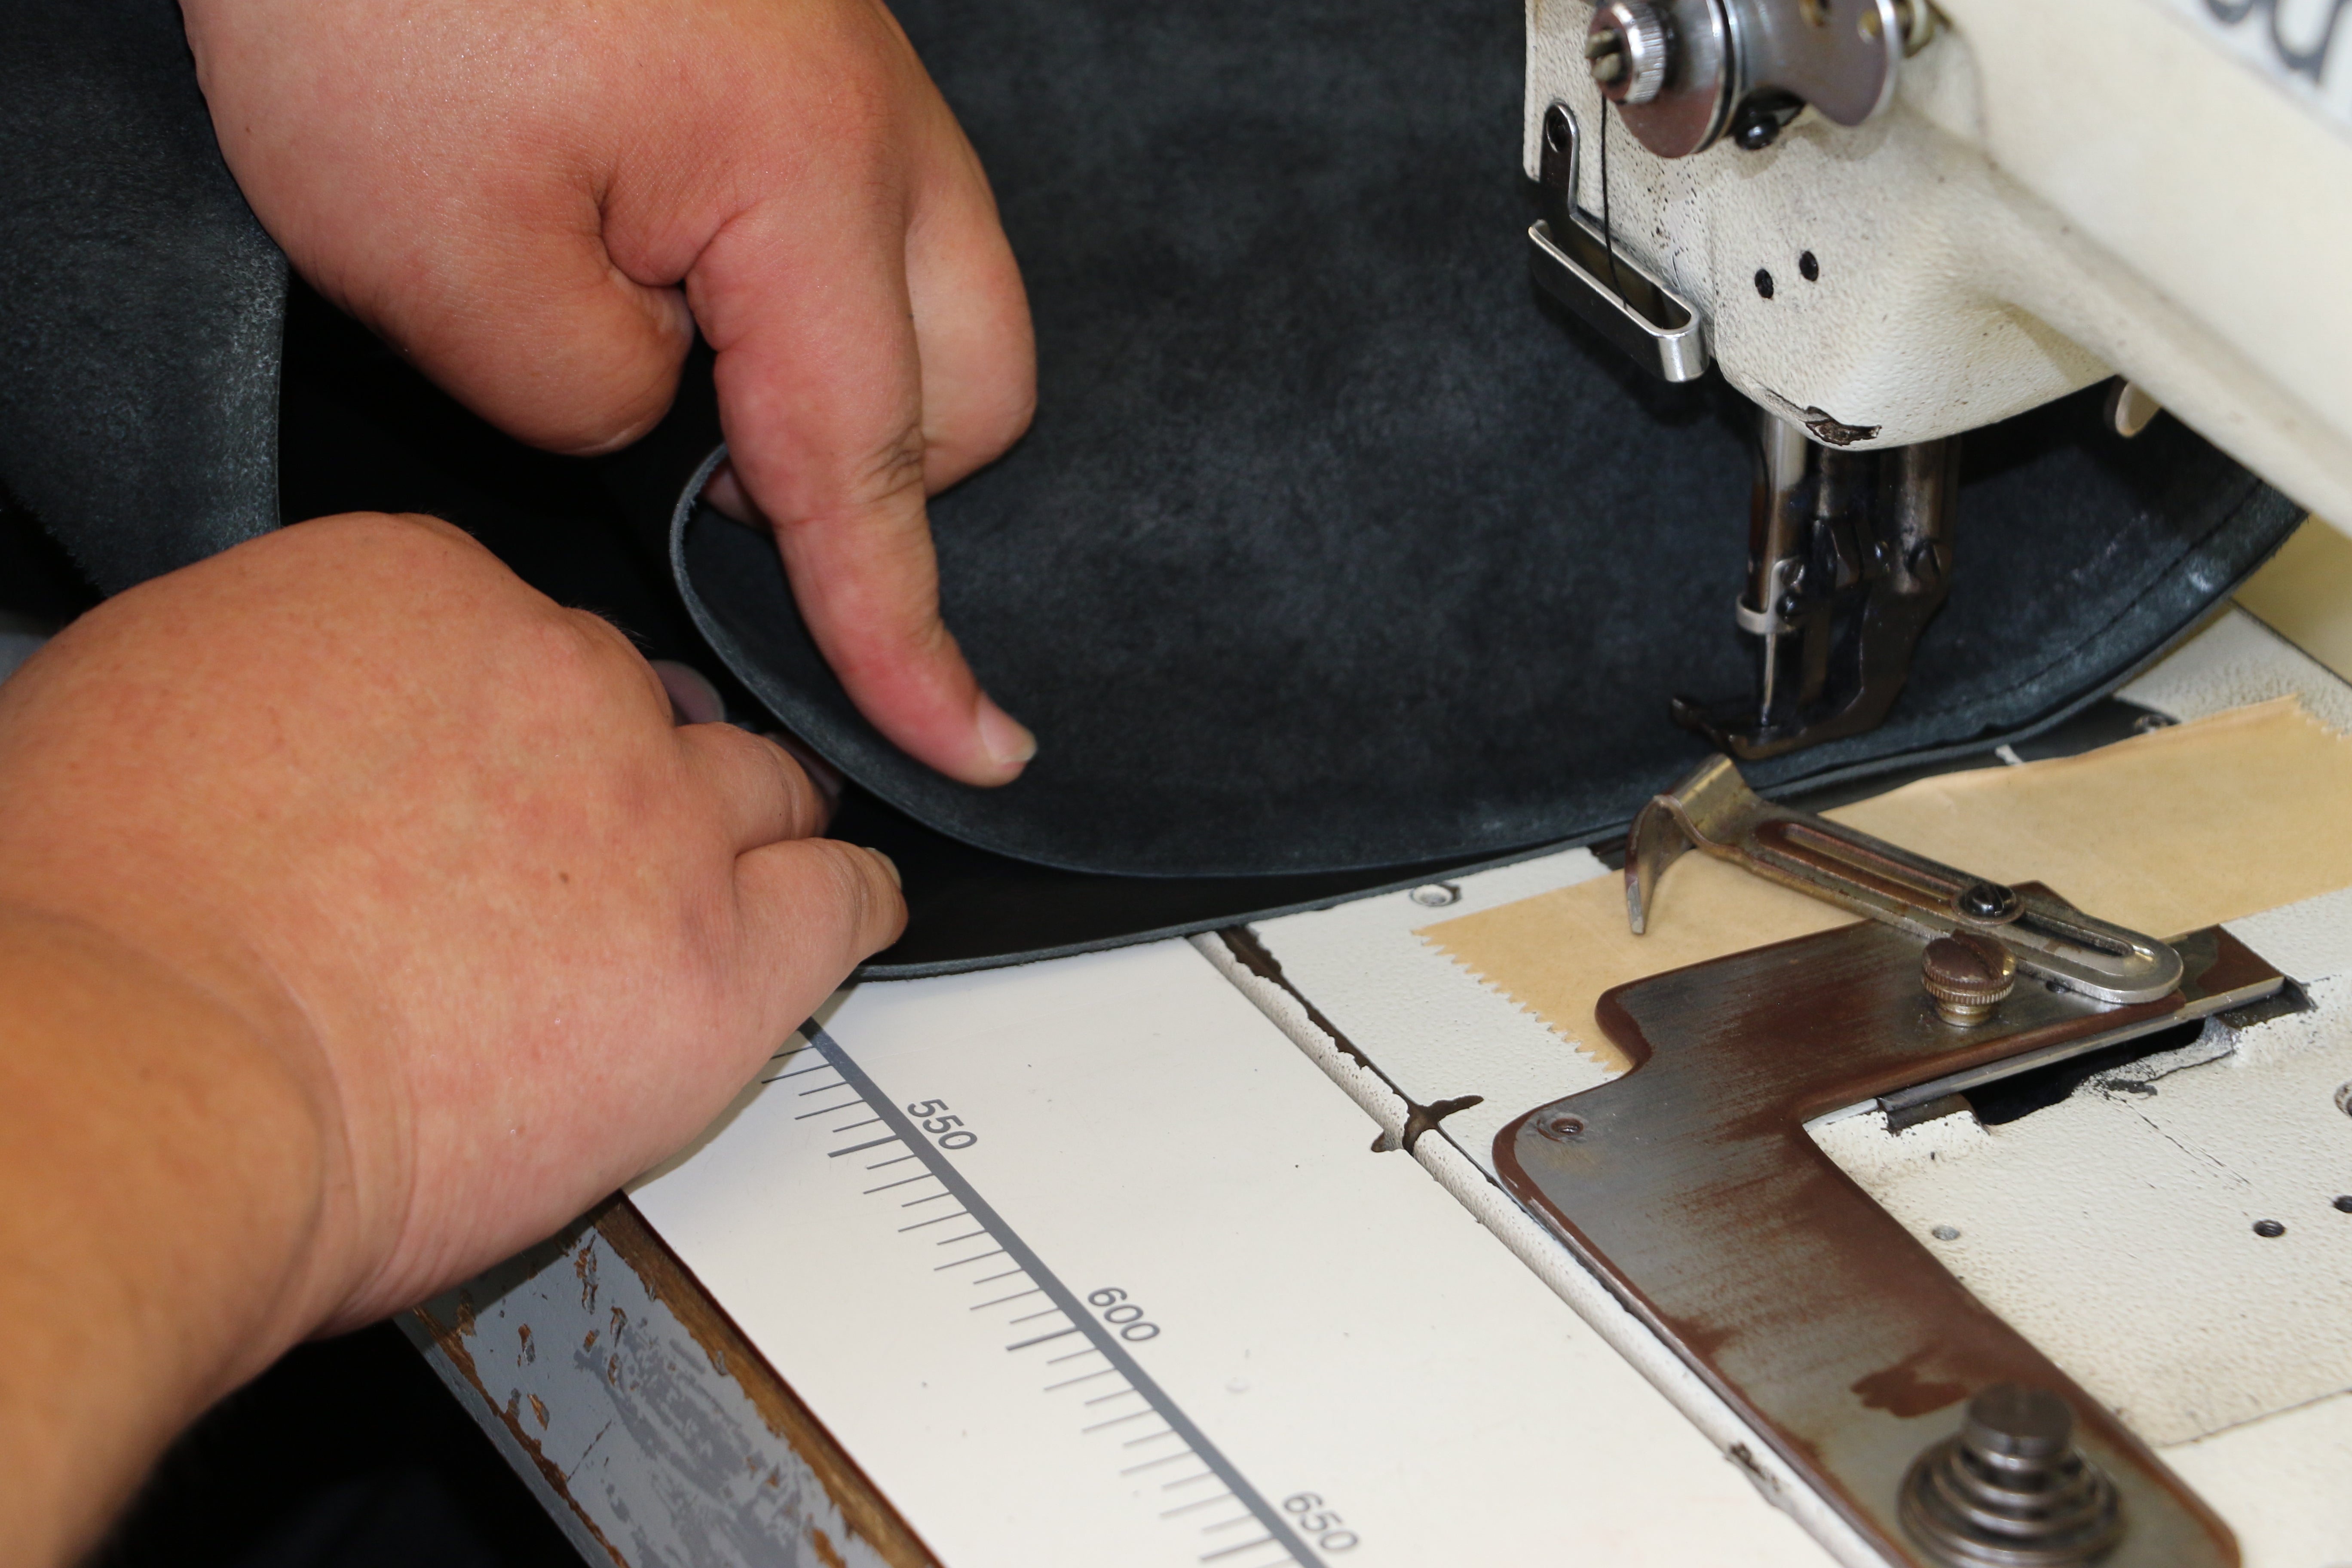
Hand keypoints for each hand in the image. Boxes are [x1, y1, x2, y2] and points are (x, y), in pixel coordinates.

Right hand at [0, 516, 901, 1560]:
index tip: (496, 770)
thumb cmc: (105, 926)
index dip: (516, 713)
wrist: (148, 1073)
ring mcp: (663, 817)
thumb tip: (317, 708)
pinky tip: (825, 927)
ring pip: (761, 789)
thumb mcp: (154, 699)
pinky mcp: (728, 957)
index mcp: (423, 588)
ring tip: (705, 893)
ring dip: (742, 836)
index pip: (525, 625)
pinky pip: (845, 902)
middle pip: (649, 705)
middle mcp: (567, 678)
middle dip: (626, 773)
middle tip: (585, 855)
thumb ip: (287, 671)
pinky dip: (843, 910)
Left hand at [179, 0, 1039, 785]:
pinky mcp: (797, 54)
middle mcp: (873, 129)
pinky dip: (789, 287)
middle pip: (974, 386)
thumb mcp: (436, 250)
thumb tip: (663, 428)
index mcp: (808, 184)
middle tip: (704, 476)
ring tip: (669, 353)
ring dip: (827, 374)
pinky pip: (857, 220)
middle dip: (876, 477)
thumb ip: (589, 401)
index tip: (971, 746)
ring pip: (927, 298)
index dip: (907, 635)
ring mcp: (849, 79)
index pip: (871, 472)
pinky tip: (663, 260)